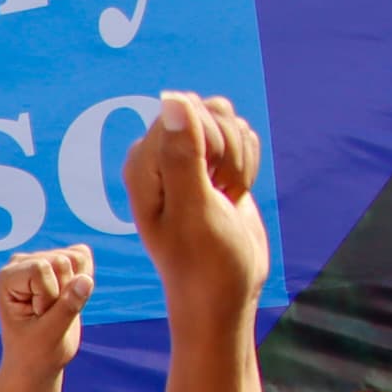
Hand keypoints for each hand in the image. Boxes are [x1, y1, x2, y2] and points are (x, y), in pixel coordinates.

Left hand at [0, 247, 92, 378]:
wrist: (36, 360)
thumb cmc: (35, 351)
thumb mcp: (51, 334)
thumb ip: (68, 306)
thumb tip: (86, 280)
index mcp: (7, 278)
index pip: (42, 268)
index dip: (50, 295)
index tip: (39, 316)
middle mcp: (19, 263)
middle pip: (62, 261)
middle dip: (64, 292)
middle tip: (47, 314)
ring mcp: (38, 259)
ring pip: (76, 257)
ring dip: (75, 287)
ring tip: (55, 307)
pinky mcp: (56, 262)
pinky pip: (83, 257)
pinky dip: (84, 279)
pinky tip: (68, 296)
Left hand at [121, 93, 269, 330]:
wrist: (225, 292)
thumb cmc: (204, 261)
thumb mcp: (194, 208)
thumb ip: (183, 154)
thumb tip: (173, 98)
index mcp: (142, 164)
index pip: (185, 112)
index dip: (210, 143)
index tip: (209, 185)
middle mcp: (160, 157)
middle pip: (211, 111)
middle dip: (228, 151)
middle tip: (219, 193)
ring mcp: (188, 160)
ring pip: (231, 122)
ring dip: (240, 160)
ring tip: (225, 197)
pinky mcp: (213, 166)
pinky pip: (242, 139)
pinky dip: (248, 166)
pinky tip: (234, 195)